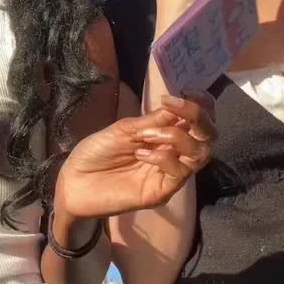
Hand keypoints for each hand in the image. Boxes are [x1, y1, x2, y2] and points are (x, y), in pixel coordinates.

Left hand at [54, 93, 215, 218]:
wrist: (73, 182)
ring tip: (146, 135)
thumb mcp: (124, 129)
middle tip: (172, 106)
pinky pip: (179, 172)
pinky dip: (163, 158)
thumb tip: (179, 108)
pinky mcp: (162, 192)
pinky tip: (140, 154)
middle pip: (210, 135)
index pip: (200, 119)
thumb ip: (153, 120)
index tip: (184, 91)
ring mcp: (171, 174)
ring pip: (201, 153)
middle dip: (198, 116)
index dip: (200, 103)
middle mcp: (175, 153)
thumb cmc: (97, 152)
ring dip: (176, 136)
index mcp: (167, 135)